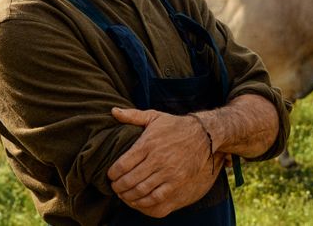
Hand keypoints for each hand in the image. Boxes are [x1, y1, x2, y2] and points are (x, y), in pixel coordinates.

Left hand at [107, 108, 221, 216]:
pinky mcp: (177, 181)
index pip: (123, 164)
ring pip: (141, 190)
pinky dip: (145, 201)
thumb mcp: (154, 116)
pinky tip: (139, 200)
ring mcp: (167, 171)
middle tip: (114, 187)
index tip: (110, 176)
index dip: (112, 173)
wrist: (202, 134)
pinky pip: (157, 196)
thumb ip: (132, 115)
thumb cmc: (174, 125)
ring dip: (128, 195)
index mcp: (147, 143)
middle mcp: (156, 158)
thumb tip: (113, 111)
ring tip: (124, 194)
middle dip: (118, 186)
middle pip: (130, 179)